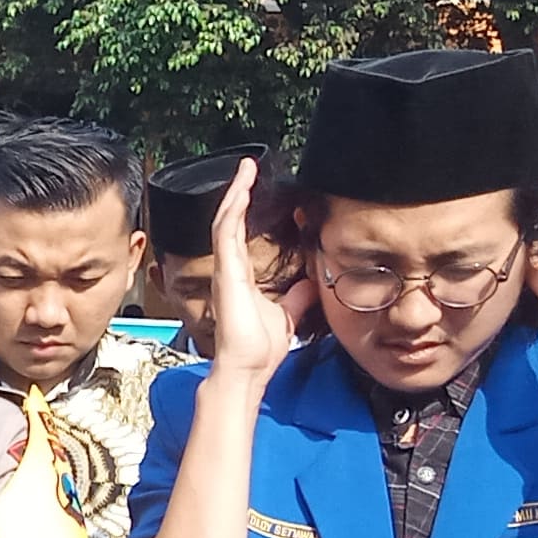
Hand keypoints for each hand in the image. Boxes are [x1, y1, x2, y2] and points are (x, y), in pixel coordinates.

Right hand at [207, 157, 306, 383]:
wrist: (248, 368)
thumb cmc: (260, 348)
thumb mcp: (288, 315)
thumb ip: (297, 296)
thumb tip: (312, 282)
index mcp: (242, 276)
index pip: (242, 234)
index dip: (248, 209)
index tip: (259, 189)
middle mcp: (230, 269)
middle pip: (230, 221)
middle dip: (239, 192)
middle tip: (250, 168)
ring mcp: (226, 269)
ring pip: (225, 220)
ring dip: (236, 192)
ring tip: (246, 169)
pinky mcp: (226, 271)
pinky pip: (226, 232)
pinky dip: (233, 208)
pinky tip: (241, 189)